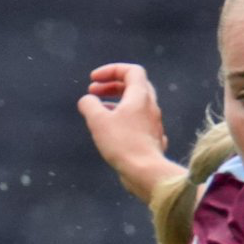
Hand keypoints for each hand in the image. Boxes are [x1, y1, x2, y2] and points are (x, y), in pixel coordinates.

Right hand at [77, 63, 175, 200]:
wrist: (146, 173)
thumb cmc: (122, 143)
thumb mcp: (97, 119)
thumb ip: (89, 104)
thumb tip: (88, 101)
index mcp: (141, 97)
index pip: (132, 71)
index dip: (111, 70)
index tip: (94, 79)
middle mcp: (151, 109)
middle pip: (135, 86)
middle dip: (112, 85)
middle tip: (93, 91)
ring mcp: (154, 125)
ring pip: (136, 106)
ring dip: (115, 103)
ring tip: (97, 111)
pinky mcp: (152, 140)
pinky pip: (138, 123)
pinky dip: (123, 119)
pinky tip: (111, 130)